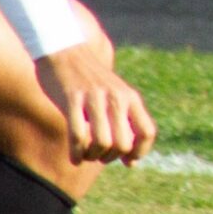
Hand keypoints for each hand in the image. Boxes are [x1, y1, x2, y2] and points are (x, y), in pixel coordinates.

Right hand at [34, 24, 157, 165]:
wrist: (64, 50)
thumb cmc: (89, 81)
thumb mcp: (115, 96)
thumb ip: (125, 124)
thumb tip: (132, 163)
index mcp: (130, 97)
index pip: (147, 132)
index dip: (140, 152)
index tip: (127, 161)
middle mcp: (116, 98)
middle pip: (123, 143)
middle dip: (111, 157)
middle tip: (99, 155)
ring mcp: (94, 98)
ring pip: (102, 143)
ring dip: (93, 156)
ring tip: (86, 155)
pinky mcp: (72, 99)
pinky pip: (78, 135)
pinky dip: (77, 153)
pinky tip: (75, 157)